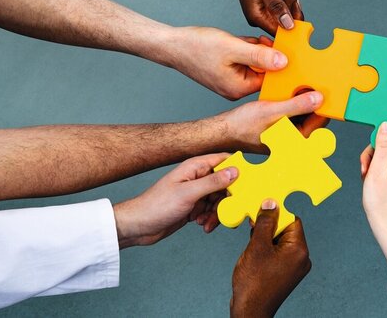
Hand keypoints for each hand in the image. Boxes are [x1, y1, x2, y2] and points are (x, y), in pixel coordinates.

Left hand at [113, 154, 237, 247]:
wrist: (138, 226)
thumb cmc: (157, 206)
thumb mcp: (189, 193)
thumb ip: (213, 182)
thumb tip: (235, 171)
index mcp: (195, 167)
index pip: (224, 160)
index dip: (237, 170)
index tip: (247, 183)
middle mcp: (197, 178)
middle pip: (225, 184)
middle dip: (227, 199)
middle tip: (226, 211)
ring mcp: (196, 193)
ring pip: (219, 200)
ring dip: (217, 213)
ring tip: (205, 222)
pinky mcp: (194, 207)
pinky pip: (211, 211)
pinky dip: (209, 219)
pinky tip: (200, 225)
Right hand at [162, 27, 286, 99]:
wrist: (172, 45)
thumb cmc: (197, 47)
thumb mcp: (233, 48)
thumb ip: (260, 56)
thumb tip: (284, 62)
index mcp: (239, 88)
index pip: (270, 78)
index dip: (276, 60)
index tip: (276, 45)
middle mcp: (236, 88)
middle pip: (264, 70)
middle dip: (261, 52)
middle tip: (253, 41)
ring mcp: (230, 80)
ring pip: (254, 62)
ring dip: (251, 48)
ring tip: (238, 41)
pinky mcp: (226, 71)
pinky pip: (243, 59)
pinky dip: (242, 48)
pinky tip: (232, 42)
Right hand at [217, 90, 326, 153]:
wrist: (223, 131)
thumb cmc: (243, 127)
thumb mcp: (272, 111)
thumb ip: (297, 106)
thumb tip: (318, 99)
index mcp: (296, 141)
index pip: (320, 121)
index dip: (322, 103)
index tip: (323, 88)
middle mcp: (294, 141)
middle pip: (312, 117)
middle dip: (312, 101)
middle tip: (311, 84)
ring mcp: (287, 135)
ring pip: (302, 115)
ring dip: (301, 101)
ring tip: (298, 86)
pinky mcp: (280, 129)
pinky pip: (292, 114)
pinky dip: (291, 103)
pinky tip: (286, 93)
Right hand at [221, 0, 302, 32]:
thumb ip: (276, 6)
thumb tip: (288, 25)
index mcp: (256, 16)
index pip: (279, 32)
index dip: (293, 27)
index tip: (299, 14)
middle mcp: (260, 16)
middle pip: (288, 21)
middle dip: (290, 4)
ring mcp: (265, 9)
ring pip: (289, 10)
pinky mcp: (269, 2)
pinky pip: (286, 2)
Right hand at [231, 201, 310, 317]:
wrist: (250, 311)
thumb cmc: (254, 284)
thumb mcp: (257, 246)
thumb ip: (265, 223)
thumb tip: (270, 203)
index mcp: (299, 250)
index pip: (292, 221)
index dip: (276, 215)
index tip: (261, 214)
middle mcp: (301, 258)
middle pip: (286, 230)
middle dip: (269, 228)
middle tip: (253, 231)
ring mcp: (294, 267)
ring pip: (280, 241)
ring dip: (265, 239)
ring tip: (253, 249)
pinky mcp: (286, 273)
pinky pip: (278, 253)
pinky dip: (266, 250)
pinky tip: (254, 255)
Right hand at [359, 122, 386, 272]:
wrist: (385, 223)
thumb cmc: (381, 200)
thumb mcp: (378, 169)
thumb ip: (382, 145)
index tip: (378, 133)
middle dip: (375, 149)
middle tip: (367, 164)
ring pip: (385, 153)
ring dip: (372, 159)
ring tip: (366, 174)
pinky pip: (385, 164)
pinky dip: (375, 168)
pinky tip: (369, 178)